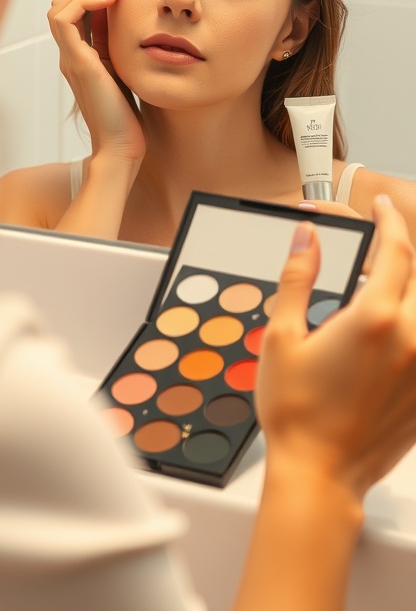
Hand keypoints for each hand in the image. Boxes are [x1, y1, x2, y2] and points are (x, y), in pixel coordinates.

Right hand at [48, 0, 145, 164]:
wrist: (122, 147)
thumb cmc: (131, 117)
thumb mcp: (130, 68)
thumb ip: (126, 43)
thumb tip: (138, 13)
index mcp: (83, 53)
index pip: (80, 3)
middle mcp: (71, 52)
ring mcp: (69, 57)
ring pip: (61, 2)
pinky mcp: (73, 61)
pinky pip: (64, 17)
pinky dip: (85, 1)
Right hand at [257, 196, 415, 500]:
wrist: (320, 476)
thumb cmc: (296, 413)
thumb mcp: (282, 336)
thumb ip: (297, 277)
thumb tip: (306, 236)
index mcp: (374, 318)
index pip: (398, 249)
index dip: (390, 220)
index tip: (381, 207)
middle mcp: (411, 338)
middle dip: (404, 250)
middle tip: (382, 243)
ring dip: (410, 289)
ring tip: (384, 287)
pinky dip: (413, 324)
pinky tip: (391, 329)